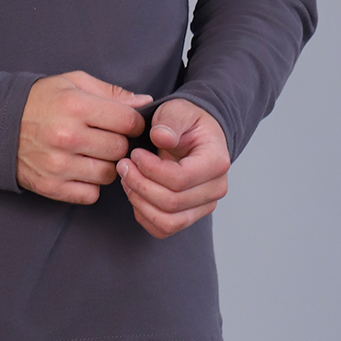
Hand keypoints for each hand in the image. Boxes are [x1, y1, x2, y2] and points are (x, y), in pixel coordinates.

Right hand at [17, 72, 152, 204]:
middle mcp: (68, 137)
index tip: (126, 124)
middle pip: (120, 149)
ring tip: (91, 153)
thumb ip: (111, 92)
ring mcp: (59, 165)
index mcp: (75, 106)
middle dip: (118, 143)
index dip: (134, 123)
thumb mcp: (72, 83)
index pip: (128, 121)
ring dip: (105, 165)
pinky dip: (89, 184)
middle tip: (105, 137)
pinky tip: (79, 169)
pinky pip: (90, 194)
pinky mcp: (51, 187)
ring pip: (108, 174)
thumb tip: (145, 103)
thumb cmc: (40, 101)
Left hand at [117, 98, 229, 238]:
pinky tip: (134, 193)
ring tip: (127, 179)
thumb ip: (170, 121)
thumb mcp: (177, 110)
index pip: (180, 179)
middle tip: (123, 165)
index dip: (150, 170)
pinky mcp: (190, 215)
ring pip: (168, 222)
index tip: (134, 154)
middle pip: (172, 203)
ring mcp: (204, 206)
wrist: (193, 133)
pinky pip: (163, 229)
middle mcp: (216, 188)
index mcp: (216, 161)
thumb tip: (162, 137)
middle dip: (140, 185)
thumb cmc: (185, 121)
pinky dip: (144, 215)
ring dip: (140, 203)